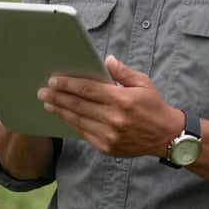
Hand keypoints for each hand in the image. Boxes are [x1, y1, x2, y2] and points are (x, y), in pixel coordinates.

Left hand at [37, 55, 183, 157]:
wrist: (165, 136)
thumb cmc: (153, 105)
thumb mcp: (143, 83)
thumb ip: (122, 72)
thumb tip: (106, 60)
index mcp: (122, 100)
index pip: (88, 90)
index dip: (68, 84)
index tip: (53, 80)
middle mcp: (114, 119)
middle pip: (78, 105)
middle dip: (58, 97)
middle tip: (42, 91)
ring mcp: (109, 135)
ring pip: (78, 120)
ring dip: (60, 111)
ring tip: (48, 102)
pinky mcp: (107, 147)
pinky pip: (84, 133)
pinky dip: (71, 123)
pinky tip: (63, 116)